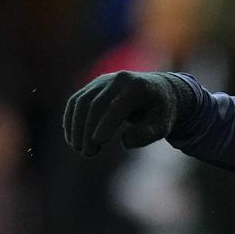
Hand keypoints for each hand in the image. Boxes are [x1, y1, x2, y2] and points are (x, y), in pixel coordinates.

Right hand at [63, 70, 193, 156]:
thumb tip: (125, 142)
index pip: (118, 105)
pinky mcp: (93, 86)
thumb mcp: (163, 125)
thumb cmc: (160, 112)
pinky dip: (71, 120)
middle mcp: (119, 80)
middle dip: (88, 130)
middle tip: (87, 153)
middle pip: (96, 104)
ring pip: (81, 102)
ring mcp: (103, 81)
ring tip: (79, 150)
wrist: (158, 90)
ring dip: (76, 127)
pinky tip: (73, 139)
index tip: (98, 142)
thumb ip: (148, 134)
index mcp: (139, 87)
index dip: (107, 123)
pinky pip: (76, 102)